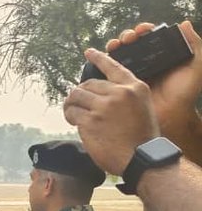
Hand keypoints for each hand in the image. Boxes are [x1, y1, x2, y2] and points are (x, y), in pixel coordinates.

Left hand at [63, 48, 160, 175]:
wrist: (141, 157)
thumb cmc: (141, 138)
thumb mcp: (141, 108)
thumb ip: (124, 98)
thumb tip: (98, 95)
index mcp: (135, 88)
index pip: (114, 67)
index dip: (99, 58)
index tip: (89, 52)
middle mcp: (120, 93)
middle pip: (88, 83)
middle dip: (80, 93)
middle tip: (77, 104)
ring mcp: (104, 106)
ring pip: (77, 95)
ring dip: (71, 104)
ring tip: (73, 113)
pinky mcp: (91, 120)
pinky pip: (73, 112)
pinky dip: (70, 116)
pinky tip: (74, 122)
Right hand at [107, 21, 201, 151]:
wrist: (171, 115)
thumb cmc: (185, 93)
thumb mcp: (197, 66)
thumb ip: (195, 45)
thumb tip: (183, 24)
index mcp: (160, 56)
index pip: (149, 38)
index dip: (143, 31)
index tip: (142, 31)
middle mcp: (145, 63)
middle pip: (131, 44)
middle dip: (126, 36)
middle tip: (128, 39)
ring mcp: (132, 75)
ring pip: (119, 56)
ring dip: (114, 47)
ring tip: (114, 46)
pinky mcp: (122, 86)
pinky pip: (111, 73)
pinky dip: (105, 65)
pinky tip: (105, 60)